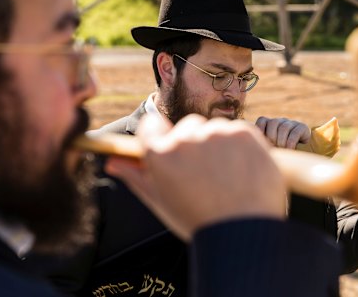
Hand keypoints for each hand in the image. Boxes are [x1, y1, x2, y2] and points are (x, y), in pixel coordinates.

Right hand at [105, 114, 285, 240]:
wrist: (243, 234)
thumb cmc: (198, 221)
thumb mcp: (161, 201)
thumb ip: (136, 177)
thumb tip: (114, 162)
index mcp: (160, 154)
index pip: (151, 125)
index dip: (160, 135)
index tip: (172, 149)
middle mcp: (186, 138)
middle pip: (188, 126)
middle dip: (195, 143)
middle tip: (206, 173)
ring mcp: (217, 134)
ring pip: (216, 129)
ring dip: (220, 144)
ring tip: (228, 177)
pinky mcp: (244, 134)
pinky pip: (240, 131)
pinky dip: (243, 147)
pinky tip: (244, 171)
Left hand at [255, 116, 310, 148]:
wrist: (301, 154)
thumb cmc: (280, 153)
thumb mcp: (269, 149)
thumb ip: (261, 145)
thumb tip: (250, 146)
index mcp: (270, 124)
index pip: (262, 121)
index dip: (260, 130)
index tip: (262, 143)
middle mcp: (280, 121)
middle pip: (273, 123)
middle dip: (271, 137)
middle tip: (274, 147)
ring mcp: (291, 123)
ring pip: (284, 127)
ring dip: (281, 140)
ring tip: (282, 149)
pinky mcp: (302, 127)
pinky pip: (295, 132)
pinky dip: (291, 142)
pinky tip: (290, 149)